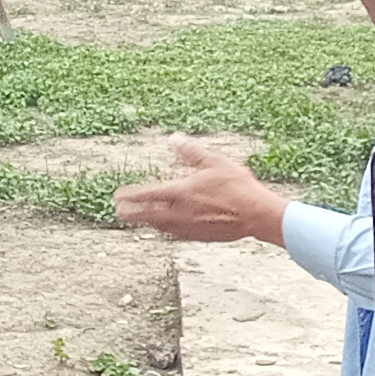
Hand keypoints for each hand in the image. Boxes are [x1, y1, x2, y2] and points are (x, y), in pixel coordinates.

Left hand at [112, 135, 290, 243]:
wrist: (256, 215)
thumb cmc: (238, 187)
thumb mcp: (215, 161)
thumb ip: (191, 152)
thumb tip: (174, 139)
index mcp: (182, 192)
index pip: (149, 194)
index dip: (132, 194)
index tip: (118, 195)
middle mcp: (181, 212)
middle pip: (149, 215)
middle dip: (132, 212)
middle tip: (118, 211)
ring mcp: (189, 227)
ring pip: (161, 226)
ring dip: (147, 222)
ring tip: (139, 219)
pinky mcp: (199, 237)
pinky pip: (175, 234)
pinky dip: (165, 230)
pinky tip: (166, 229)